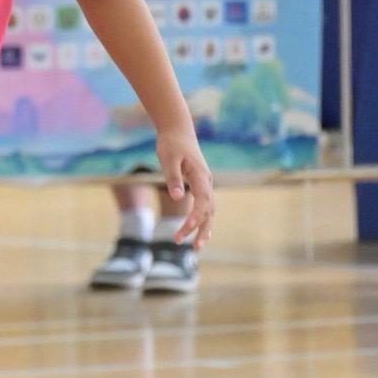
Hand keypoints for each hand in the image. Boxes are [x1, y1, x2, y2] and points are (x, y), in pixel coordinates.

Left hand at [155, 128, 213, 247]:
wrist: (177, 129)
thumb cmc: (171, 143)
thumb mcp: (168, 159)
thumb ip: (173, 178)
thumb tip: (177, 197)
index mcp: (200, 176)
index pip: (202, 203)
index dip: (194, 219)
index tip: (184, 232)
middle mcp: (206, 181)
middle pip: (208, 210)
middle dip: (201, 229)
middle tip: (194, 248)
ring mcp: (204, 182)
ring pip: (209, 209)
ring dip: (204, 227)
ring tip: (197, 246)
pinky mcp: (199, 183)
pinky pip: (204, 204)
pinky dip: (203, 218)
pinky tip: (198, 230)